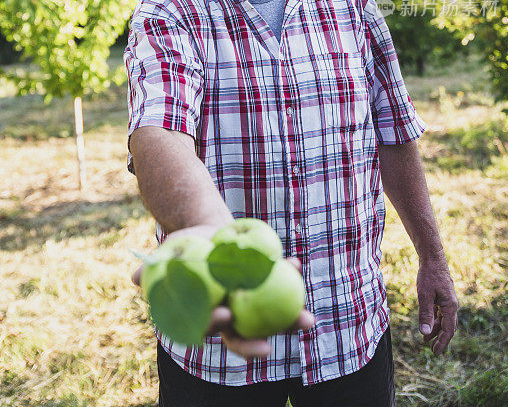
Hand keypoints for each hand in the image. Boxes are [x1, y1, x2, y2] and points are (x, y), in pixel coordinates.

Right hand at [132, 226, 314, 359]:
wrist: (207, 230)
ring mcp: (252, 303)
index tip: (225, 317)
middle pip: (246, 335)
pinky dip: (290, 275)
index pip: (212, 329)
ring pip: (272, 317)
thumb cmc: (182, 247)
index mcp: (207, 314)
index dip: (217, 329)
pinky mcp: (266, 285)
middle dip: (259, 343)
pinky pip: (280, 284)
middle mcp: (232, 315)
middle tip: (270, 343)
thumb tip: (133, 277)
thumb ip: (150, 270)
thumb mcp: (165, 256)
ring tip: (307, 320)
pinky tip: (296, 265)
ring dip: (290, 321)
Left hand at [417, 253, 457, 354]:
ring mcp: (448, 300)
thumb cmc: (428, 275)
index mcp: (450, 306)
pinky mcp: (443, 296)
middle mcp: (452, 304)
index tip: (436, 353)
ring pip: (444, 319)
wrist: (432, 258)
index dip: (442, 342)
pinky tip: (428, 322)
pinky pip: (441, 312)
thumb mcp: (424, 295)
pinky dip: (435, 319)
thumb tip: (424, 333)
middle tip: (433, 351)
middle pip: (448, 327)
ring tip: (426, 339)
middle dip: (441, 339)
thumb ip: (425, 314)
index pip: (448, 330)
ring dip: (436, 329)